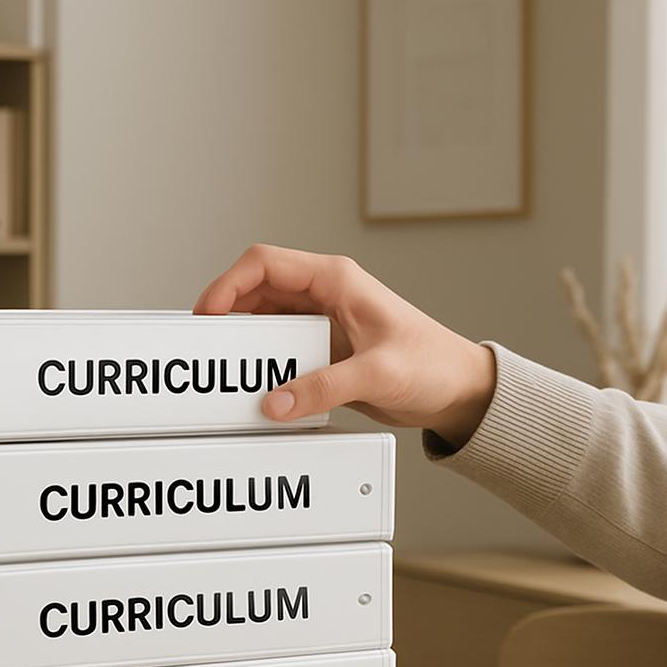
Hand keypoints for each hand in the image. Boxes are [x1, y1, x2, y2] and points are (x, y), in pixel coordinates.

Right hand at [193, 244, 495, 447]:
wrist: (459, 389)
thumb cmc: (433, 366)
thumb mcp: (378, 375)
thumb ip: (324, 388)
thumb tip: (274, 403)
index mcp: (336, 280)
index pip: (265, 263)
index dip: (228, 284)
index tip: (208, 314)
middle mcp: (324, 294)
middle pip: (255, 289)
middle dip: (226, 313)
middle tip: (207, 345)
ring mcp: (321, 321)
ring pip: (263, 318)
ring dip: (242, 338)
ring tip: (224, 364)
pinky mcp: (321, 348)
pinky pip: (277, 347)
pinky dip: (259, 360)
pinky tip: (252, 380)